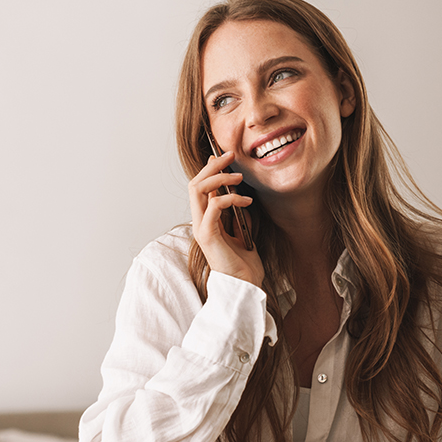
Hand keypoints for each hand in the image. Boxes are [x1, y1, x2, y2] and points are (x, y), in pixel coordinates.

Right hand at [188, 150, 262, 285]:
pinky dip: (230, 198)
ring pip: (198, 189)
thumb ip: (237, 215)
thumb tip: (240, 197)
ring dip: (219, 178)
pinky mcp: (208, 234)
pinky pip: (214, 205)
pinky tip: (246, 201)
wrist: (244, 284)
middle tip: (230, 156)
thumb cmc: (244, 263)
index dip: (210, 169)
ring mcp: (201, 227)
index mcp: (206, 220)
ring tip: (239, 177)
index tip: (225, 157)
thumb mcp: (242, 232)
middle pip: (196, 183)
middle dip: (213, 166)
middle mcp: (199, 221)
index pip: (201, 187)